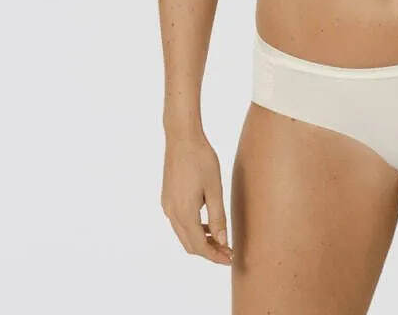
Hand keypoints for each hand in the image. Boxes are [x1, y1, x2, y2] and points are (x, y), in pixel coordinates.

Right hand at [161, 130, 232, 263]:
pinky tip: (207, 223)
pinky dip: (193, 228)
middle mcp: (172, 213)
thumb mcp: (214, 188)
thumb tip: (222, 240)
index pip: (199, 246)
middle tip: (228, 252)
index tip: (230, 258)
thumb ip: (218, 216)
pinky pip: (179, 222)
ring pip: (183, 234)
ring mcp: (167, 206)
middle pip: (189, 244)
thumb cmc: (201, 159)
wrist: (182, 138)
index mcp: (184, 213)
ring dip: (201, 240)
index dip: (215, 255)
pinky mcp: (167, 198)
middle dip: (209, 251)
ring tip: (220, 239)